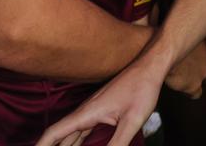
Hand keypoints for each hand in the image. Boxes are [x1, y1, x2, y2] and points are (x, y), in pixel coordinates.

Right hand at [35, 54, 168, 145]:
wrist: (151, 67)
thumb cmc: (142, 89)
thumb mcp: (131, 121)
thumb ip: (117, 144)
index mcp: (86, 114)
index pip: (54, 133)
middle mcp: (84, 112)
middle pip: (58, 136)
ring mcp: (91, 111)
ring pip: (69, 134)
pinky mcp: (100, 111)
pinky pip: (81, 131)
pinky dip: (74, 142)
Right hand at [164, 32, 205, 95]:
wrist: (160, 53)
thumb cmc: (166, 36)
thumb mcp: (181, 27)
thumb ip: (188, 31)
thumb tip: (185, 28)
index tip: (204, 42)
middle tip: (196, 59)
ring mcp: (203, 71)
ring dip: (201, 75)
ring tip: (189, 74)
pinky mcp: (194, 85)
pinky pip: (197, 93)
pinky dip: (191, 91)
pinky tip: (182, 87)